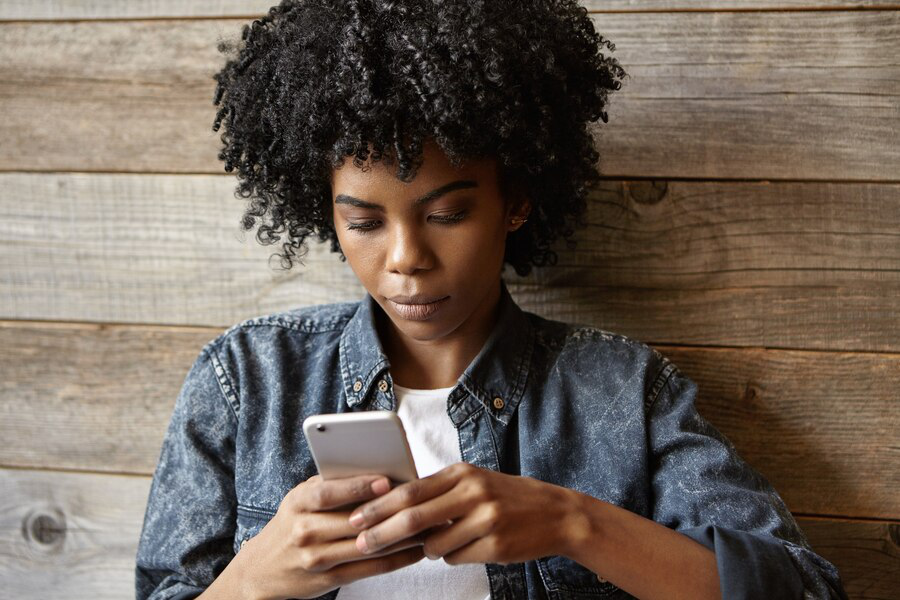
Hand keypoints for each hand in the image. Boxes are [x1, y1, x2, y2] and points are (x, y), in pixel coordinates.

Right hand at [236, 473, 425, 599]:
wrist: (261, 569)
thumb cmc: (291, 523)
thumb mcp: (300, 499)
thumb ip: (330, 485)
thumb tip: (375, 470)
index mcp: (298, 503)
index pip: (327, 493)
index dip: (356, 487)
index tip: (385, 481)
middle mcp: (304, 531)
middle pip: (353, 522)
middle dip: (391, 512)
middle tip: (422, 503)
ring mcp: (315, 559)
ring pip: (367, 546)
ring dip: (401, 537)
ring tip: (428, 525)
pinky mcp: (327, 580)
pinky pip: (368, 569)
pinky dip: (395, 560)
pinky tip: (415, 551)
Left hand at [346, 462, 584, 565]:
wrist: (555, 514)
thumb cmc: (507, 496)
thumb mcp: (474, 482)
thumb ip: (439, 491)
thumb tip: (395, 505)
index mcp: (462, 473)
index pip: (410, 490)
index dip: (379, 506)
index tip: (355, 517)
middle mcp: (472, 493)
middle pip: (413, 517)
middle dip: (381, 533)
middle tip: (360, 544)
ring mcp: (485, 520)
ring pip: (433, 544)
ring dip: (427, 548)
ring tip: (444, 540)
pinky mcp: (494, 546)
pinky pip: (455, 557)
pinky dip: (452, 555)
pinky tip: (469, 545)